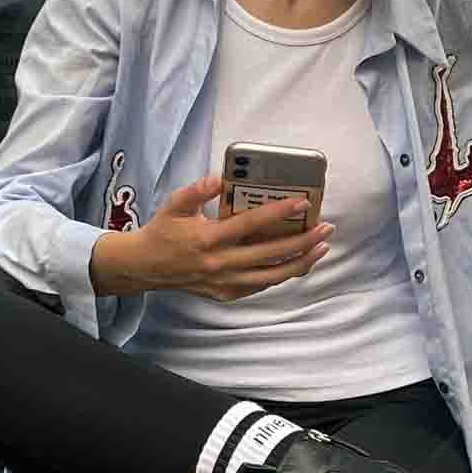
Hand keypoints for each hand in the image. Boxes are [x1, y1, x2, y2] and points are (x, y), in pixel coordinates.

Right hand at [91, 176, 331, 301]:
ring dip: (300, 263)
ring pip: (271, 276)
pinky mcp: (226, 294)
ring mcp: (225, 282)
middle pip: (270, 254)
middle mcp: (220, 263)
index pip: (251, 224)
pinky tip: (296, 263)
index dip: (279, 212)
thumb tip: (220, 178)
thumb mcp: (175, 204)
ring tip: (320, 248)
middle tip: (326, 228)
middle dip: (302, 241)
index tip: (303, 203)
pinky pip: (260, 286)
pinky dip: (280, 275)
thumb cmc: (163, 231)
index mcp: (208, 238)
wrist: (145, 267)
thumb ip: (198, 190)